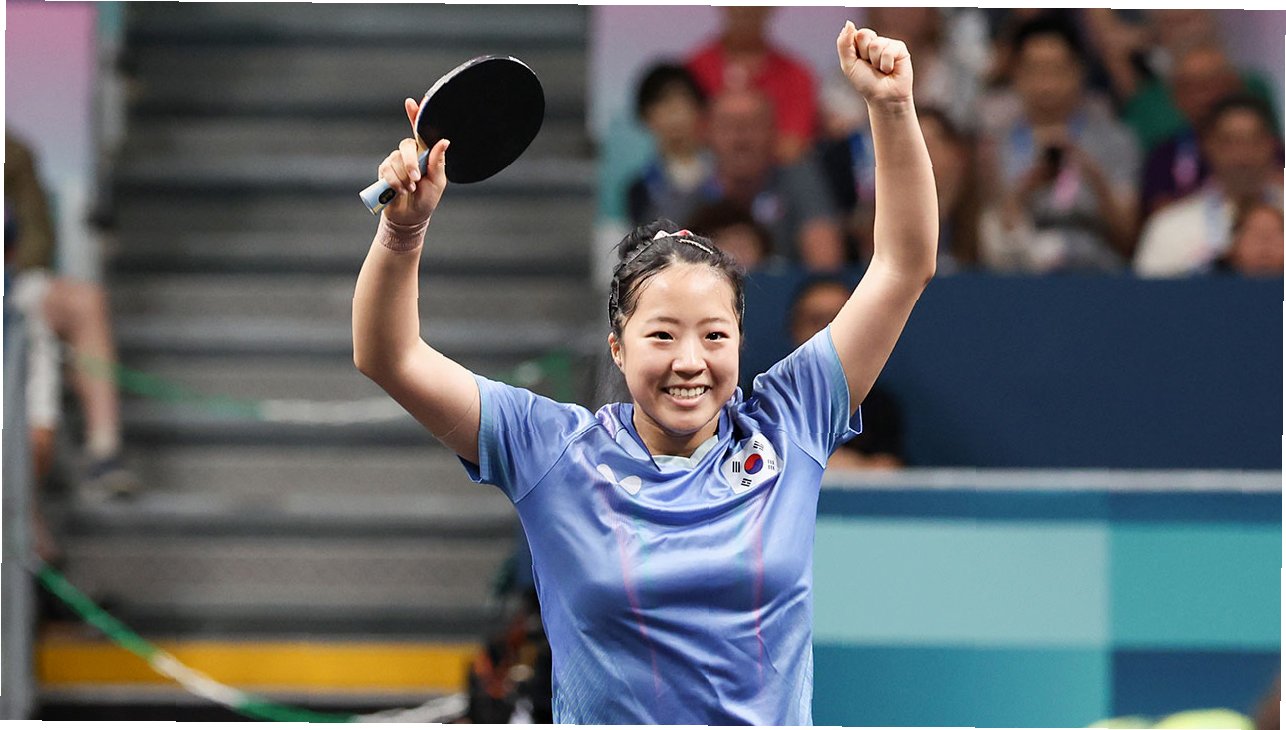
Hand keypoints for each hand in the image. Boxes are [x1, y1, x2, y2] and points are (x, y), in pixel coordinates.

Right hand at [377, 97, 449, 226]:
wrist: (410, 217)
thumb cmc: (427, 198)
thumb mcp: (438, 182)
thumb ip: (438, 162)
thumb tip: (445, 141)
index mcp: (424, 153)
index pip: (419, 130)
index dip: (415, 115)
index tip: (411, 102)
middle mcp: (408, 154)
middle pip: (406, 146)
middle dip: (410, 164)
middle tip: (416, 179)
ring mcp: (394, 161)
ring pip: (396, 161)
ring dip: (403, 179)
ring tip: (409, 190)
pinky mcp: (384, 171)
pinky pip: (386, 171)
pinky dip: (394, 183)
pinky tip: (399, 191)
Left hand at [836, 22, 913, 110]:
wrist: (883, 97)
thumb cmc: (865, 83)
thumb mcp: (848, 64)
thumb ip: (844, 43)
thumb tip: (849, 22)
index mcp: (861, 43)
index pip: (854, 33)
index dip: (855, 50)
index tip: (859, 62)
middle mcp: (875, 41)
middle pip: (864, 34)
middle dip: (864, 54)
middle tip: (870, 66)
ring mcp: (888, 43)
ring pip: (876, 44)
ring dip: (876, 62)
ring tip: (881, 70)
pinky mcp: (900, 48)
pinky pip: (889, 51)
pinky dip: (886, 64)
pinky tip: (890, 70)